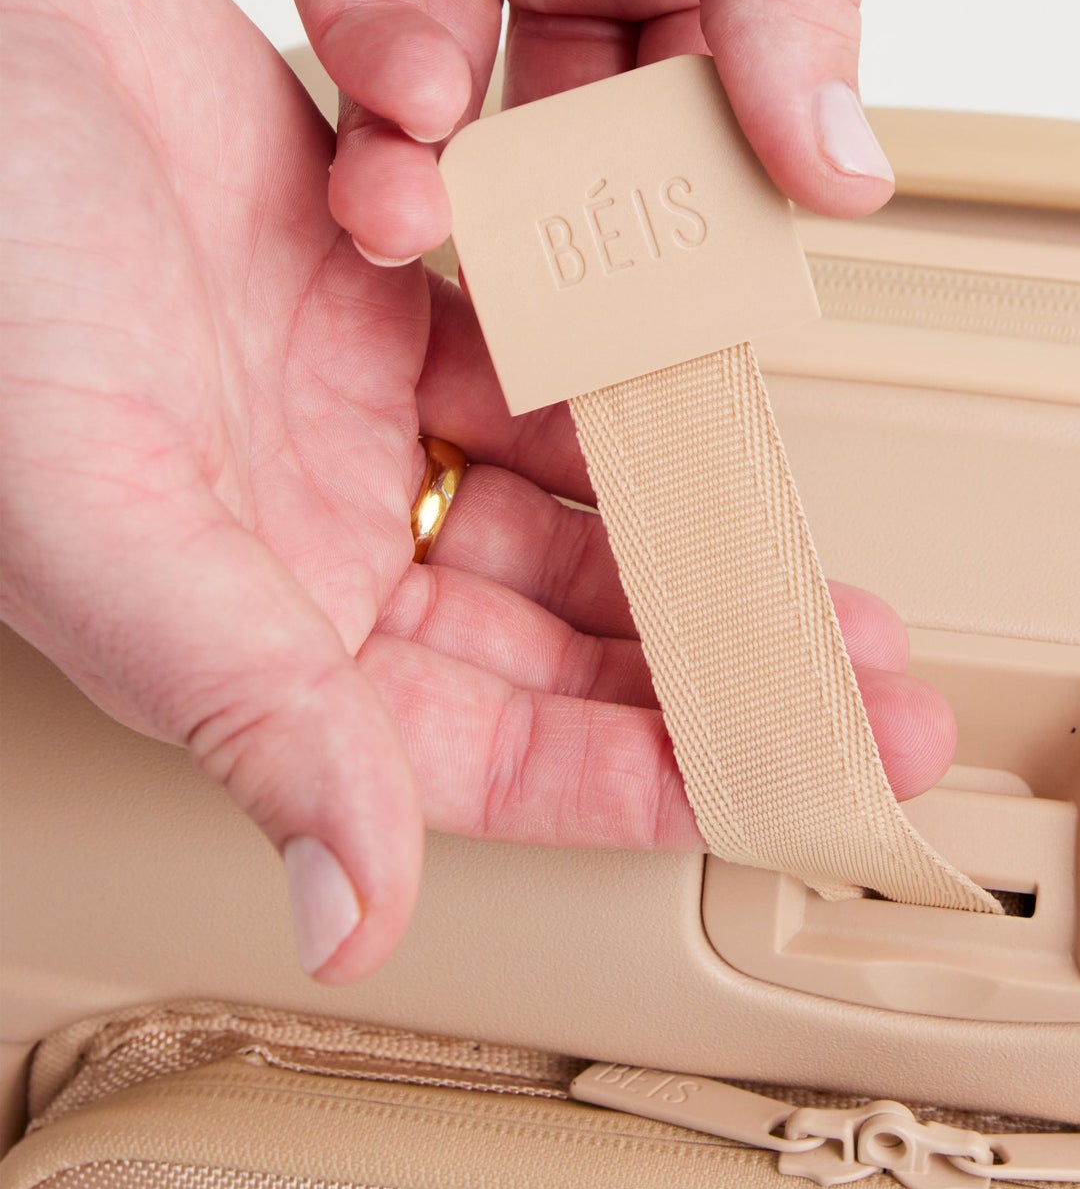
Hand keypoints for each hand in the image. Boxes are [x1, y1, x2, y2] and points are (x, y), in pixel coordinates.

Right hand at [0, 0, 951, 979]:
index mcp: (246, 623)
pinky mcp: (376, 274)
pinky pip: (536, 344)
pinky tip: (708, 379)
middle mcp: (307, 528)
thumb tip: (351, 914)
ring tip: (818, 553)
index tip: (790, 779)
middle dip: (710, 660)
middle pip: (553, 634)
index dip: (645, 776)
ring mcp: (344, 401)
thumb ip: (249, 705)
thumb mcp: (105, 510)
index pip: (485, 751)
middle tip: (865, 683)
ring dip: (688, 525)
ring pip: (560, 497)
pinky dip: (622, 362)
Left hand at [222, 0, 895, 266]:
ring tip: (440, 238)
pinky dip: (370, 51)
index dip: (706, 222)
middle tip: (554, 330)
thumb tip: (850, 166)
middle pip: (573, 129)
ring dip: (441, 173)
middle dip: (561, 232)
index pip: (717, 114)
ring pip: (447, 89)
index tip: (696, 329)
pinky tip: (401, 96)